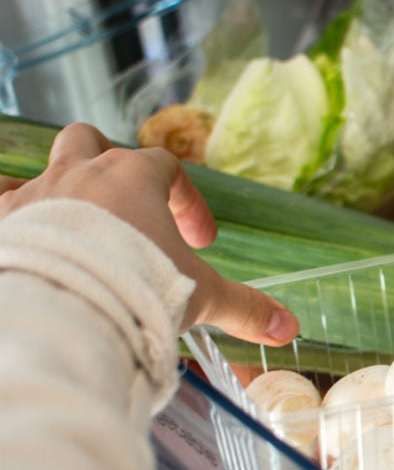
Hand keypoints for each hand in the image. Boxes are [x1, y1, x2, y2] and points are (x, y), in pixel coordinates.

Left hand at [0, 122, 298, 344]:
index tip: (201, 240)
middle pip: (89, 142)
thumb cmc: (137, 288)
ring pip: (39, 164)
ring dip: (54, 184)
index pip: (168, 168)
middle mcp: (80, 173)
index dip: (187, 200)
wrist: (64, 307)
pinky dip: (7, 211)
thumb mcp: (200, 296)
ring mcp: (33, 194)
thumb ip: (244, 307)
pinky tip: (17, 233)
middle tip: (125, 208)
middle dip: (107, 164)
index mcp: (136, 177)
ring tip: (68, 223)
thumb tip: (289, 328)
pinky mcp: (0, 220)